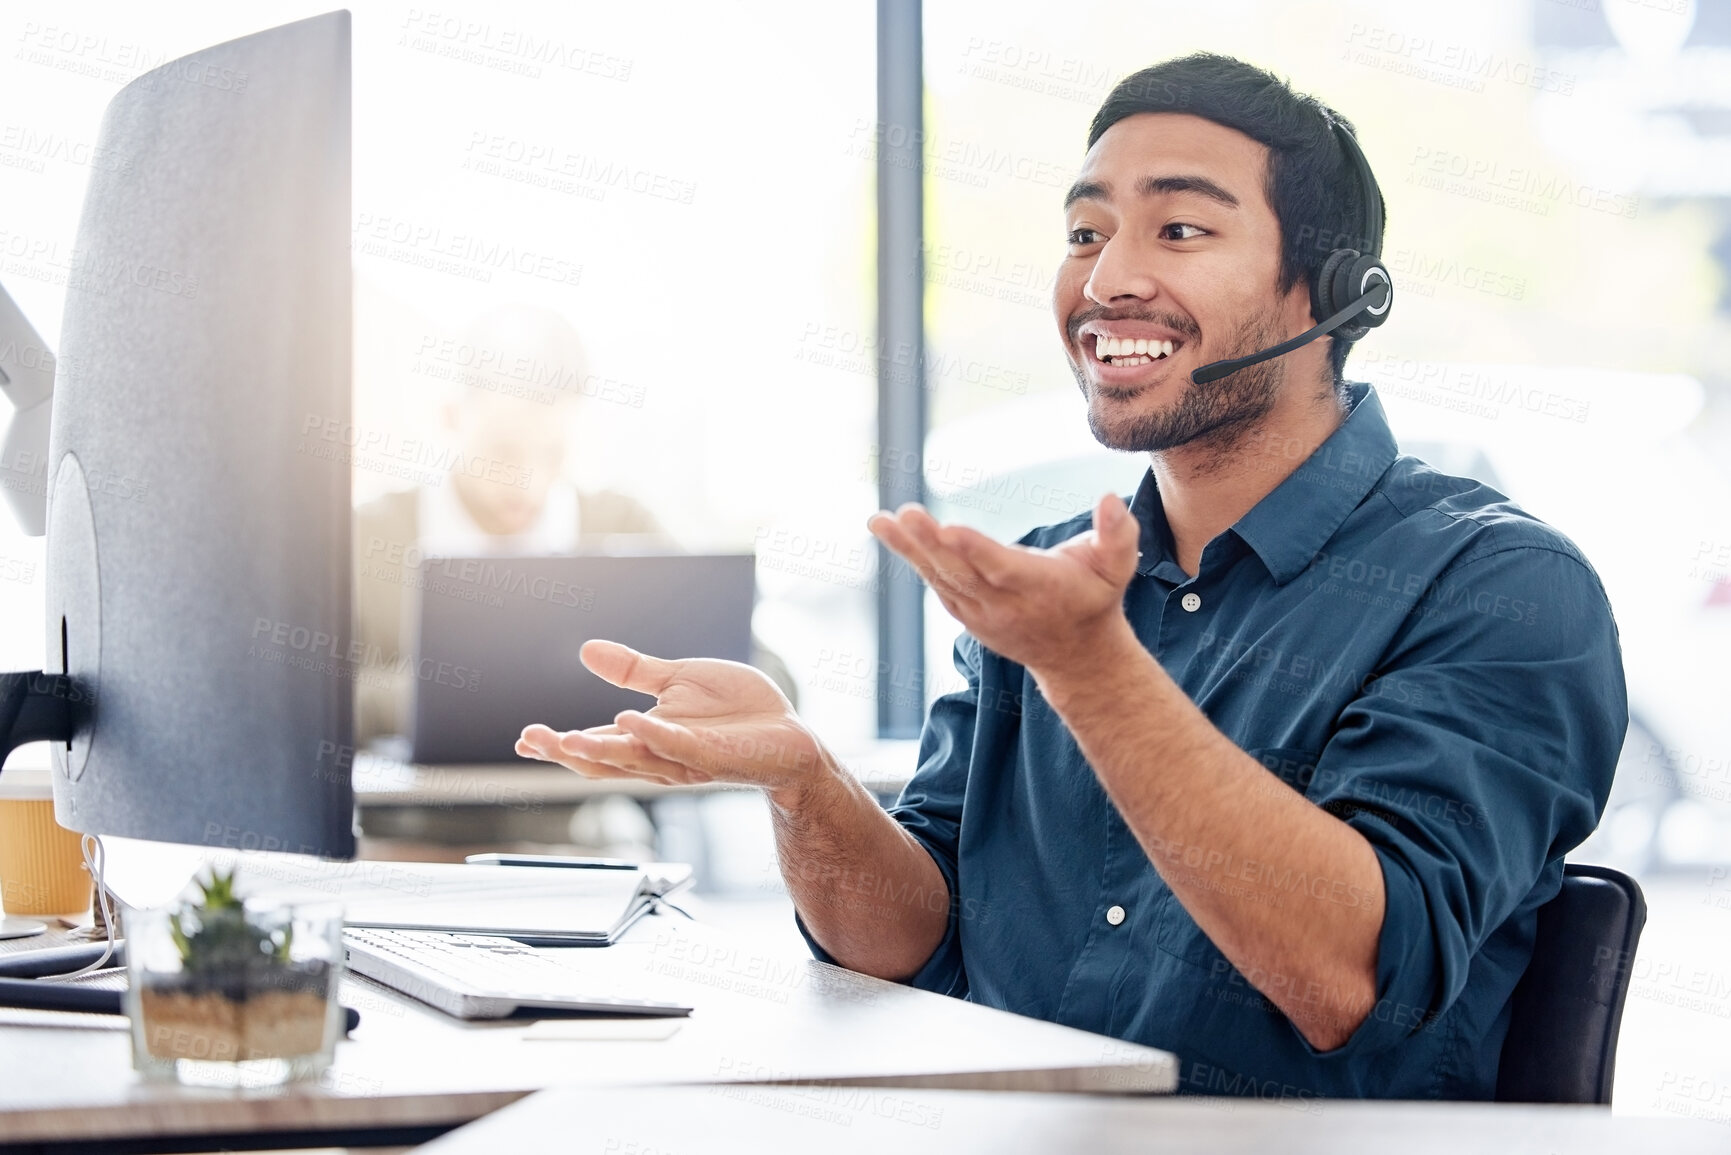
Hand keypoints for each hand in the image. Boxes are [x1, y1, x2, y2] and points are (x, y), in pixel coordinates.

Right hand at [516, 639, 827, 804]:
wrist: (789, 732)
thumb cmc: (737, 713)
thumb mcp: (678, 681)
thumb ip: (633, 671)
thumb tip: (586, 650)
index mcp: (647, 739)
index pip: (595, 743)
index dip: (559, 744)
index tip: (524, 738)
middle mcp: (660, 755)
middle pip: (604, 759)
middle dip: (566, 753)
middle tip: (532, 741)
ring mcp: (687, 759)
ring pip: (635, 759)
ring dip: (600, 750)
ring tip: (566, 740)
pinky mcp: (716, 756)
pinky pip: (679, 746)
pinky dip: (653, 735)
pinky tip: (629, 721)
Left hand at [866, 494, 1140, 679]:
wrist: (1076, 655)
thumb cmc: (1095, 598)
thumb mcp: (1118, 567)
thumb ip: (1118, 535)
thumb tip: (1109, 499)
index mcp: (1040, 588)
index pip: (1003, 568)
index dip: (975, 550)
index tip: (948, 528)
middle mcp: (1005, 604)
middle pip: (962, 572)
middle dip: (931, 544)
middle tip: (904, 514)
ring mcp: (981, 611)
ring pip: (941, 577)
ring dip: (909, 548)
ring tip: (880, 520)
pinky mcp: (965, 611)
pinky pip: (935, 581)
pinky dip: (911, 558)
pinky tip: (890, 530)